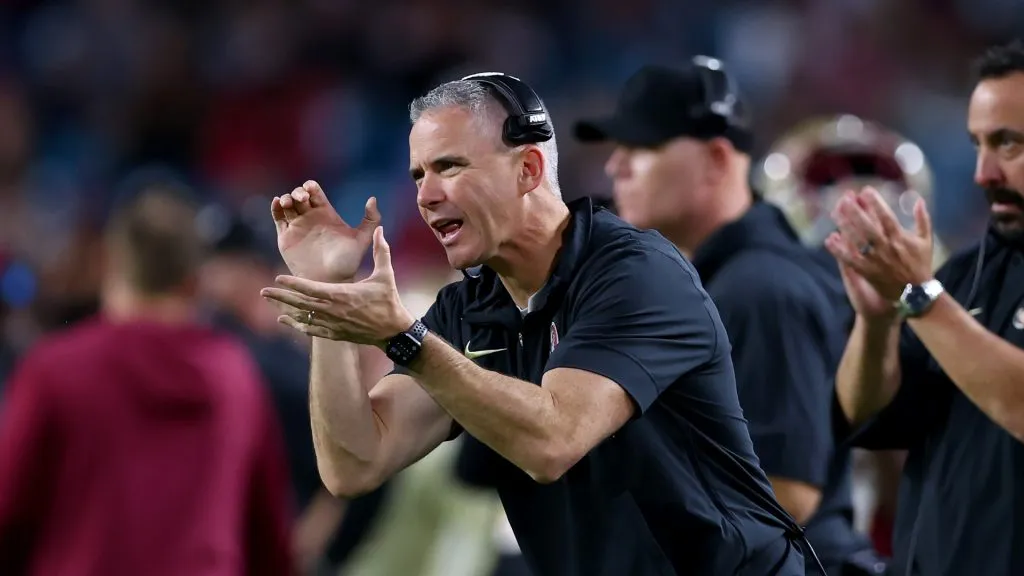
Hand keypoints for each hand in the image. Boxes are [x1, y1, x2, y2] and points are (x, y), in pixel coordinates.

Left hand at [261, 227, 415, 345]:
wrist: (393, 331)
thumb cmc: (389, 301)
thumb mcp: (386, 274)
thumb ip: (381, 251)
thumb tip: (380, 228)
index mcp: (342, 294)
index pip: (311, 288)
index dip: (294, 283)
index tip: (278, 277)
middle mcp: (333, 311)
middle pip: (301, 303)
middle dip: (281, 296)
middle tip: (263, 291)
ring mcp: (333, 324)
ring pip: (303, 317)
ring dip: (285, 309)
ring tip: (269, 302)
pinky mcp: (335, 334)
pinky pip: (310, 330)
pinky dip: (296, 325)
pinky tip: (283, 320)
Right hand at [272, 180, 379, 281]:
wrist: (330, 282)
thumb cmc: (348, 262)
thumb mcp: (362, 239)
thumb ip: (371, 219)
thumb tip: (373, 198)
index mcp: (326, 213)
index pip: (315, 192)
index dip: (311, 186)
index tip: (312, 190)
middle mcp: (310, 218)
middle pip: (299, 195)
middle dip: (298, 192)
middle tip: (302, 199)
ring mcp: (297, 227)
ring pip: (287, 204)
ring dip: (286, 198)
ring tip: (288, 202)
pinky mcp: (285, 237)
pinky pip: (277, 218)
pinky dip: (274, 207)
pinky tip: (277, 203)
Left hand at [825, 187, 933, 310]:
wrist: (916, 294)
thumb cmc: (921, 264)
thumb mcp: (926, 240)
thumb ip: (923, 219)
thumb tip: (919, 200)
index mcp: (900, 238)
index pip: (886, 216)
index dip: (875, 203)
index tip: (865, 190)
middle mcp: (886, 248)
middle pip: (867, 227)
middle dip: (855, 212)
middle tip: (844, 198)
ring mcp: (875, 260)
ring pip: (857, 241)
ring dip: (845, 226)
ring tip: (834, 212)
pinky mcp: (867, 272)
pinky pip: (850, 260)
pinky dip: (839, 250)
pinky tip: (829, 239)